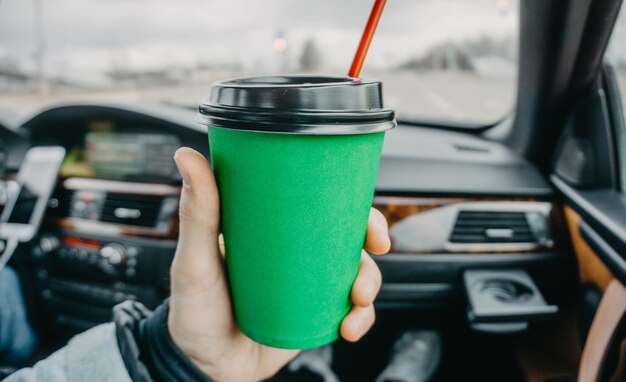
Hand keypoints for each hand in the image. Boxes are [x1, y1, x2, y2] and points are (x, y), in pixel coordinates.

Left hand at [168, 147, 390, 381]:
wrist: (203, 366)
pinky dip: (361, 318)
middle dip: (372, 243)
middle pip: (350, 237)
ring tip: (357, 301)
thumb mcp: (196, 260)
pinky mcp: (316, 316)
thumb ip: (198, 213)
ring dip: (370, 283)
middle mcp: (298, 255)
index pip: (322, 206)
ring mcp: (309, 286)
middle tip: (377, 250)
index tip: (367, 214)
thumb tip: (187, 156)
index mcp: (276, 231)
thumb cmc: (194, 310)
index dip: (354, 205)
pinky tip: (348, 327)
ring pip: (358, 274)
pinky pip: (351, 312)